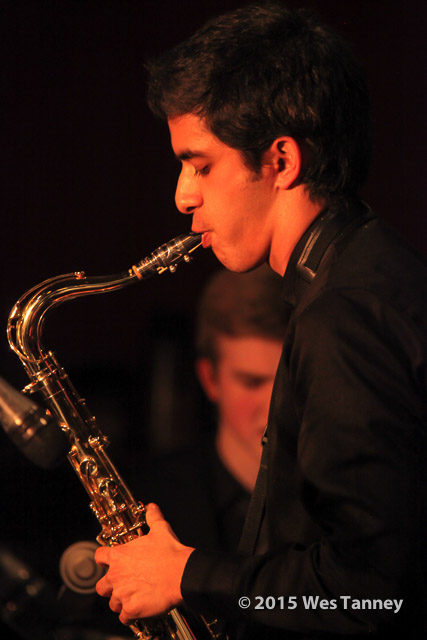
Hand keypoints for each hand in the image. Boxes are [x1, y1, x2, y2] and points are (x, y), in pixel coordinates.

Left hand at [95, 503, 194, 624]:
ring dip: (121, 602)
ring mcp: (122, 594)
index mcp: (119, 556)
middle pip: (101, 586)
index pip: (99, 557)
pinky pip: (124, 617)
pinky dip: (130, 615)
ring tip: (133, 599)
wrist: (181, 573)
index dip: (103, 560)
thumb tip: (151, 507)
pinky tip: (138, 611)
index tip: (106, 562)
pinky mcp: (131, 609)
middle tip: (122, 585)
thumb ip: (152, 517)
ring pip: (113, 603)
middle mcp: (116, 576)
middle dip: (110, 587)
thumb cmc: (170, 552)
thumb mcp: (160, 529)